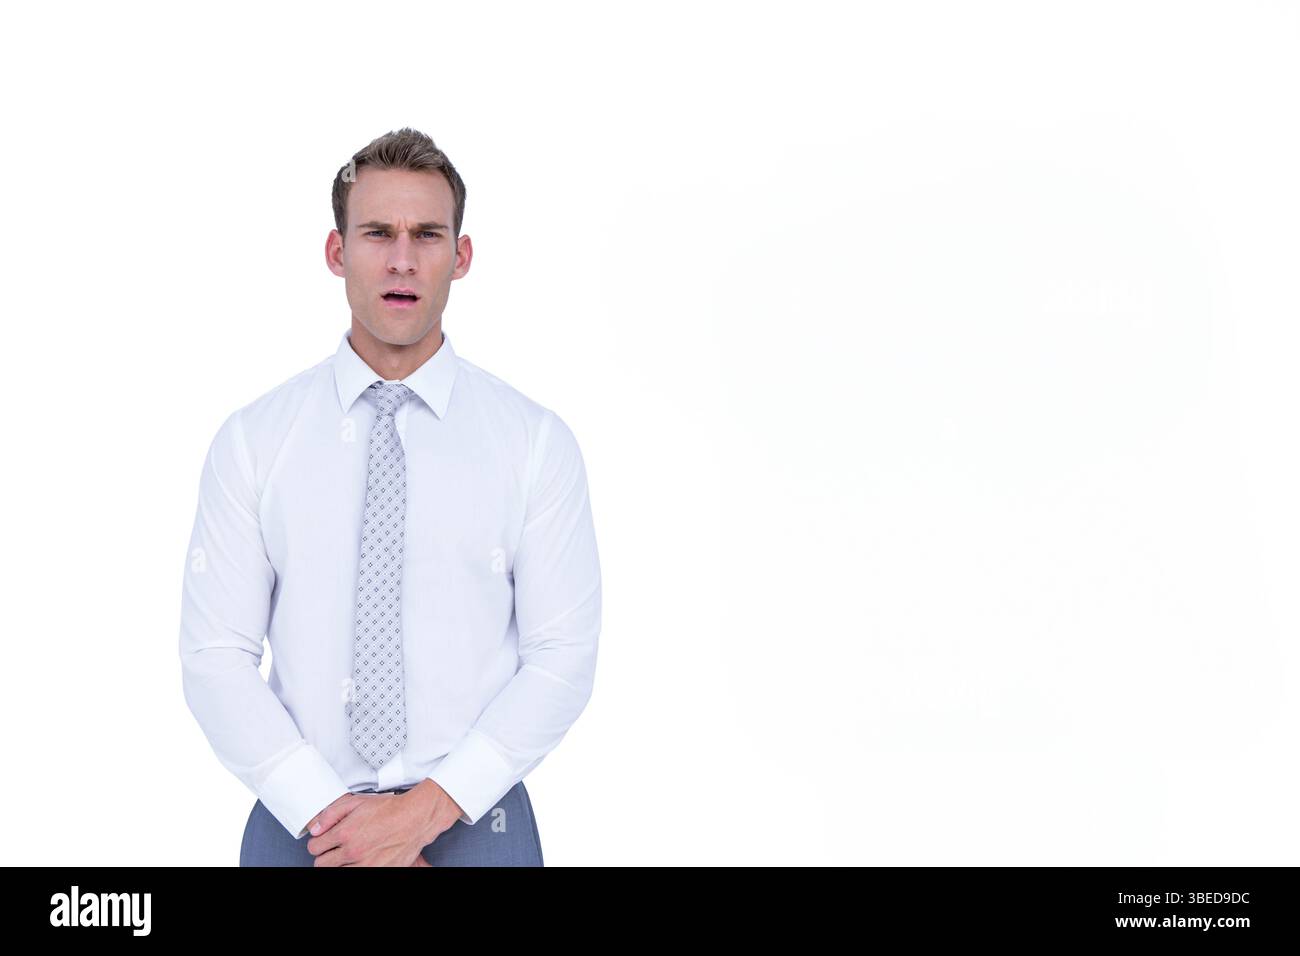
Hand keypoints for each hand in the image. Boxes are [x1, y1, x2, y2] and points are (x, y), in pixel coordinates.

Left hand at [305, 791, 428, 866]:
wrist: (415, 819)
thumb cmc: (390, 809)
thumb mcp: (357, 802)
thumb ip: (331, 814)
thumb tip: (316, 828)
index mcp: (345, 833)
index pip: (314, 847)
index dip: (318, 843)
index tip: (323, 842)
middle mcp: (353, 851)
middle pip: (321, 864)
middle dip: (325, 856)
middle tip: (334, 850)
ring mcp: (365, 864)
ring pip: (336, 872)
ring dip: (339, 864)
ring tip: (349, 855)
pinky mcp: (376, 871)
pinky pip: (356, 874)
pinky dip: (355, 867)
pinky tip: (360, 859)